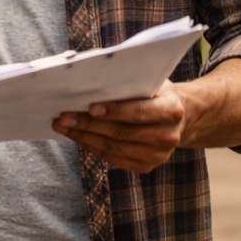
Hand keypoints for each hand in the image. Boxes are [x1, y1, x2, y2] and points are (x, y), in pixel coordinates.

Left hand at [53, 84, 188, 173]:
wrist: (177, 116)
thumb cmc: (154, 93)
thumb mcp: (149, 80)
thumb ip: (127, 79)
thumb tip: (91, 74)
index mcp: (171, 110)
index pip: (139, 113)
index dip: (114, 111)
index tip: (90, 108)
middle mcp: (168, 136)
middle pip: (121, 132)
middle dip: (88, 124)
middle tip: (64, 117)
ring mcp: (158, 155)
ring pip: (114, 148)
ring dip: (84, 137)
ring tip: (63, 126)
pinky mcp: (146, 166)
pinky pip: (113, 159)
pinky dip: (92, 147)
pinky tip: (77, 136)